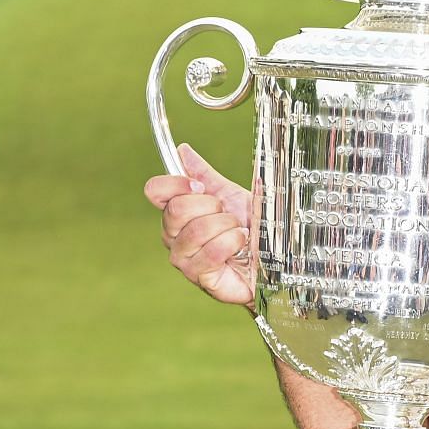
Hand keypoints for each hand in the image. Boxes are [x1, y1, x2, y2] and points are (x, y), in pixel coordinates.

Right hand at [143, 143, 256, 310]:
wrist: (273, 259)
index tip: (201, 186)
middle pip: (177, 209)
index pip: (155, 191)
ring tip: (239, 232)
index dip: (176, 183)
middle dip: (212, 206)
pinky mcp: (201, 278)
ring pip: (196, 230)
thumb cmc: (250, 231)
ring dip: (227, 226)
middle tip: (229, 215)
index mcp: (178, 213)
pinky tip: (241, 244)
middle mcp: (174, 236)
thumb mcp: (230, 196)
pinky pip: (211, 252)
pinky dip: (233, 242)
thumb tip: (182, 151)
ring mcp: (184, 259)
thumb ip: (205, 175)